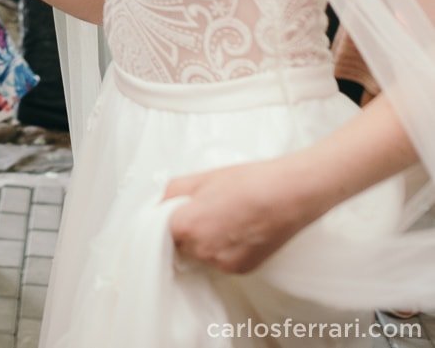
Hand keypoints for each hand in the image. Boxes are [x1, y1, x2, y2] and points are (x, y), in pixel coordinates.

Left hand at [164, 158, 315, 273]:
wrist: (289, 194)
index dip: (168, 221)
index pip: (160, 232)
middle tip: (205, 212)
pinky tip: (238, 230)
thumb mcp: (200, 178)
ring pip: (200, 255)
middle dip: (186, 231)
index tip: (175, 215)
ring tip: (226, 219)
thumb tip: (160, 206)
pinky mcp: (240, 269)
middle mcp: (201, 249)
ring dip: (205, 241)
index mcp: (186, 225)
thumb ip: (171, 194)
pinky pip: (220, 261)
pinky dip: (224, 249)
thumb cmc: (248, 182)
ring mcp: (221, 262)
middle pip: (179, 245)